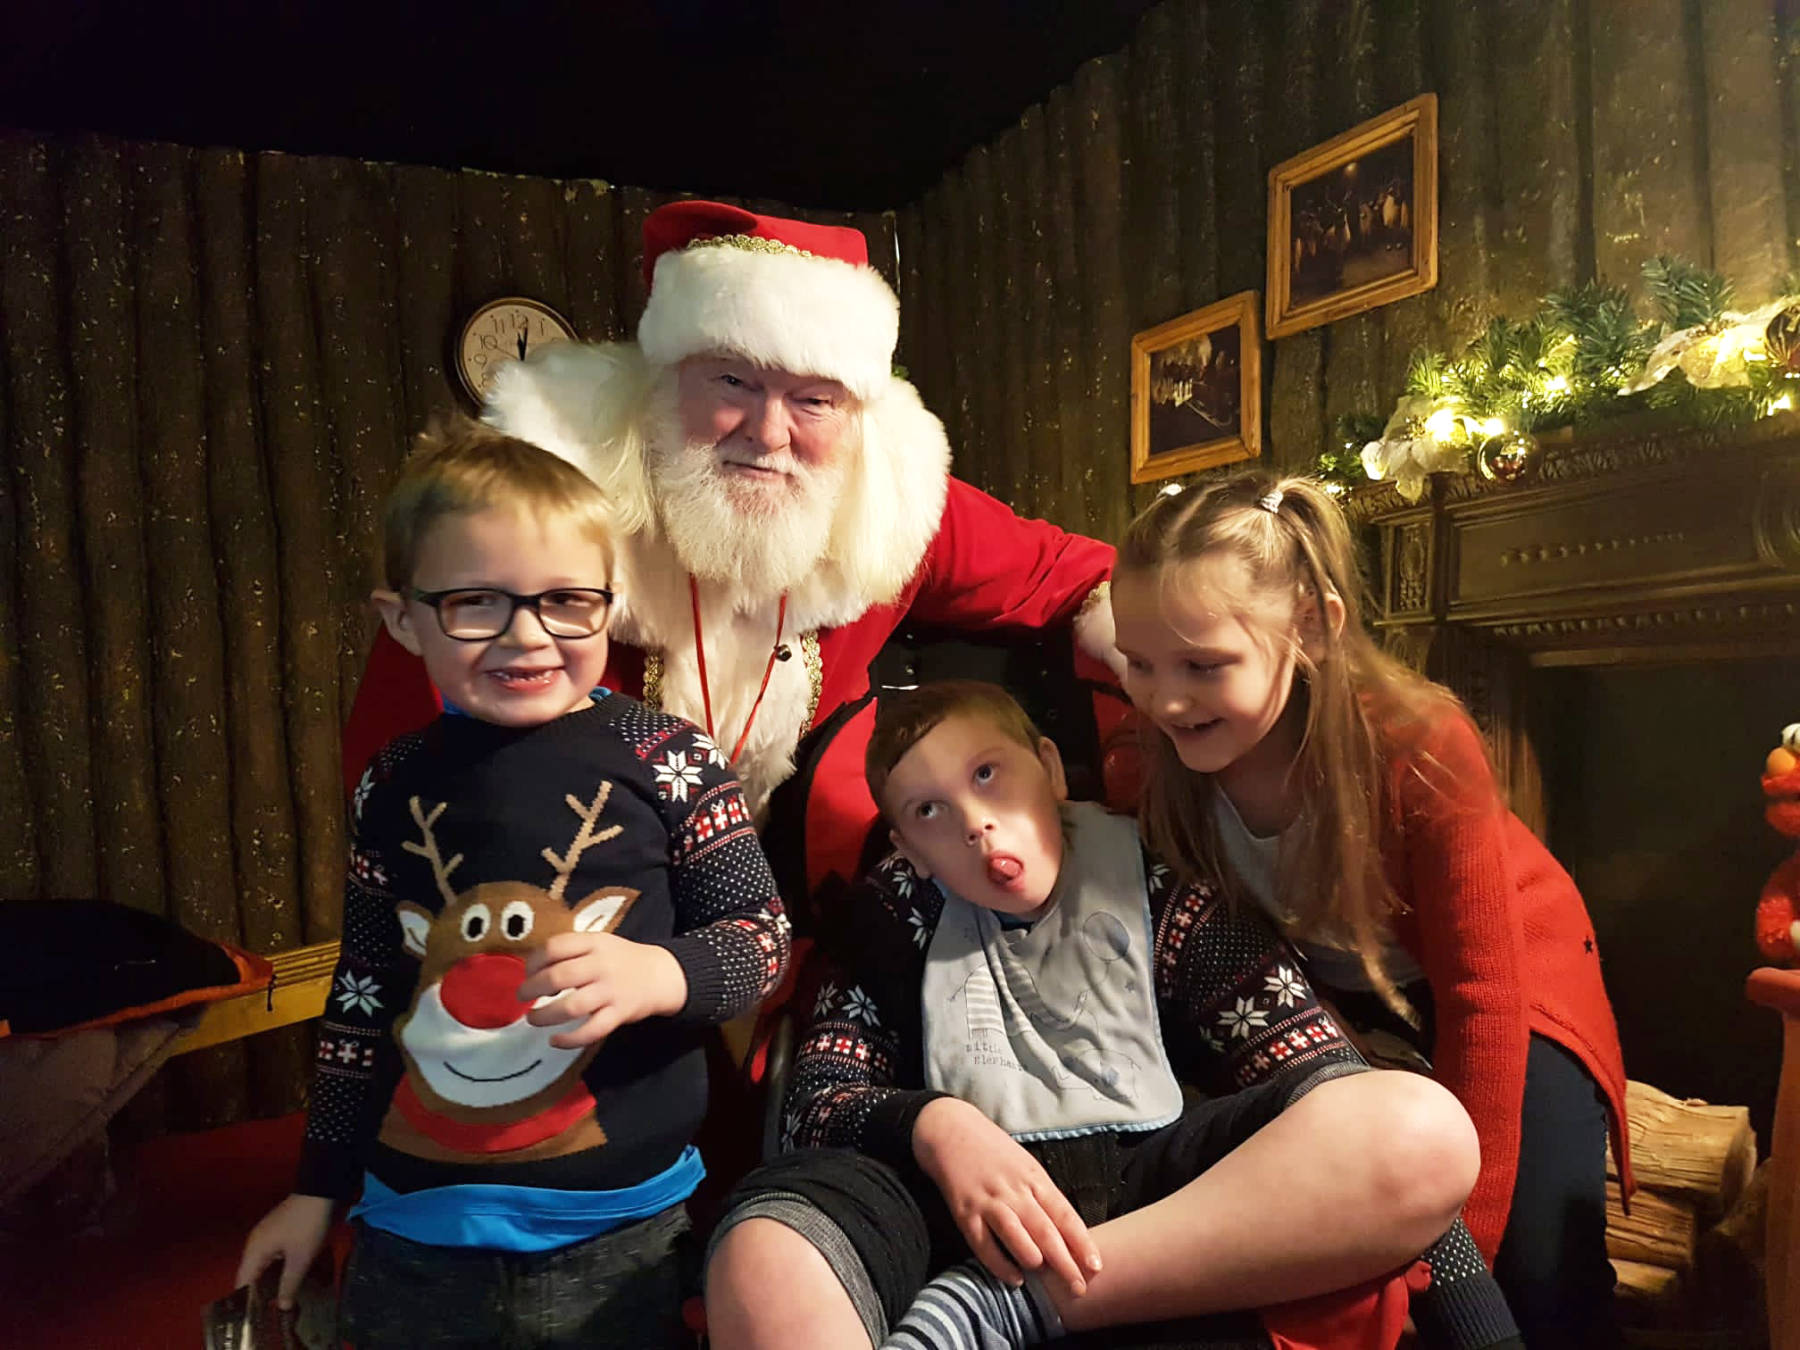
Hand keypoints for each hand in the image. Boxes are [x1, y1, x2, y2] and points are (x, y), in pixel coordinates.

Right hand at [236, 1193, 333, 1308]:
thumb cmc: (308, 1226)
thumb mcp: (301, 1258)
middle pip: (252, 1274)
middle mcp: (255, 1244)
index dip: (247, 1301)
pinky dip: (277, 1268)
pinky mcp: (278, 1231)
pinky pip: (273, 1256)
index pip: (242, 1282)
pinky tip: (287, 1278)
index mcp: (254, 1251)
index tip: (255, 1317)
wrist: (321, 1191)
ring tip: (278, 1300)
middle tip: (269, 1312)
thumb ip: (289, 1284)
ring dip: (269, 1281)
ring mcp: (267, 1236)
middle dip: (259, 1293)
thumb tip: (282, 1307)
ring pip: (263, 1265)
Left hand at [519, 932, 687, 1047]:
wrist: (661, 975)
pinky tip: (554, 1041)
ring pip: (571, 1006)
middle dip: (532, 988)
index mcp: (594, 943)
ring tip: (532, 1018)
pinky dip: (570, 1039)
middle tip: (522, 996)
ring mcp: (611, 991)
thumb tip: (532, 970)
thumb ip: (571, 951)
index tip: (527, 972)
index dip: (534, 960)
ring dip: (545, 1016)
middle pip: (559, 976)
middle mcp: (601, 965)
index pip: (555, 946)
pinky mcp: (619, 1014)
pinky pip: (592, 1030)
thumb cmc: (621, 959)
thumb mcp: (599, 943)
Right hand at [911, 1097, 1100, 1295]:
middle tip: (1079, 1288)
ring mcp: (988, 1201)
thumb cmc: (993, 1151)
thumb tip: (1068, 1234)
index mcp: (1034, 1178)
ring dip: (1033, 1259)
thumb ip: (1043, 1197)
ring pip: (1016, 1234)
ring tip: (1046, 1278)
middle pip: (1045, 1230)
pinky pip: (983, 1244)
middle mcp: (1014, 1191)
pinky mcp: (964, 1212)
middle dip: (1065, 1263)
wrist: (950, 1130)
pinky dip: (999, 1264)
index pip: (1064, 1214)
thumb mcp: (1025, 1165)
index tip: (1096, 1266)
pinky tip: (1013, 1278)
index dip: (1081, 1242)